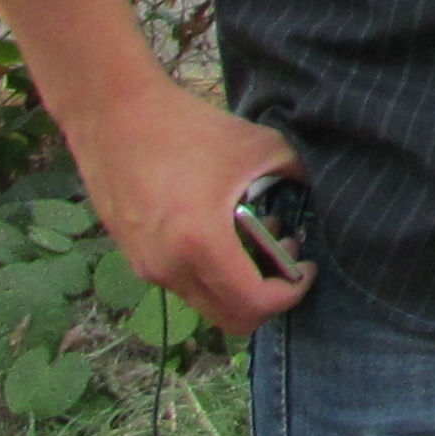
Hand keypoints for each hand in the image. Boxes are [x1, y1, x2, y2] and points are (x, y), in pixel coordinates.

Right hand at [65, 73, 310, 337]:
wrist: (114, 116)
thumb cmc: (188, 128)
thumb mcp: (257, 145)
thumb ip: (297, 172)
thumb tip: (319, 190)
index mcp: (201, 246)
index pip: (254, 304)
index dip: (290, 294)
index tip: (306, 266)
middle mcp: (170, 269)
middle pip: (231, 319)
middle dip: (268, 296)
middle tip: (286, 255)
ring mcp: (148, 268)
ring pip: (206, 302)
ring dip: (239, 281)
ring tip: (257, 231)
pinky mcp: (135, 258)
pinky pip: (183, 283)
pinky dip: (211, 271)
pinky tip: (221, 226)